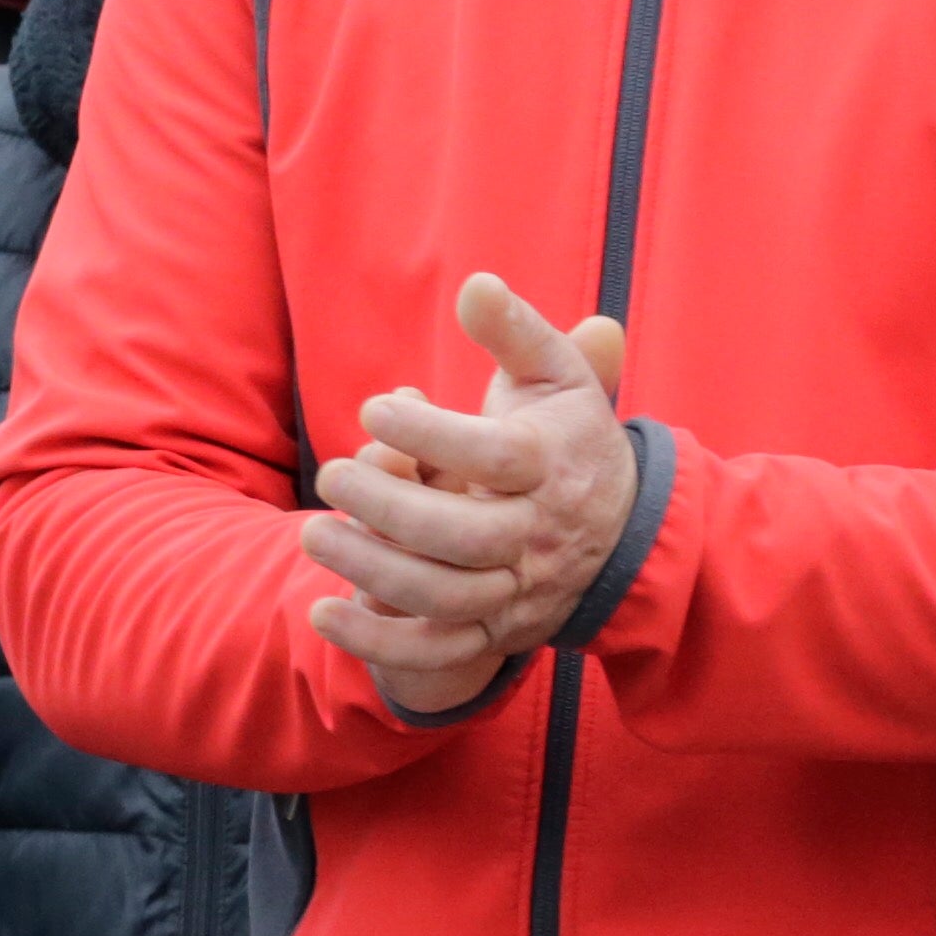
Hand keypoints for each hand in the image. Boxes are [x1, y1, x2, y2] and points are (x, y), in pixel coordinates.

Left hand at [305, 274, 638, 714]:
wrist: (624, 530)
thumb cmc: (566, 435)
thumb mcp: (555, 375)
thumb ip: (516, 331)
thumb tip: (476, 284)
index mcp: (553, 466)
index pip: (496, 455)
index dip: (431, 432)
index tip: (374, 406)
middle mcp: (539, 534)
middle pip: (463, 535)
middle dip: (387, 507)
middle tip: (329, 474)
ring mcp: (520, 589)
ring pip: (446, 595)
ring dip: (371, 570)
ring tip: (311, 533)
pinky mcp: (499, 630)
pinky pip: (441, 651)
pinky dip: (380, 645)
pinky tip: (322, 613)